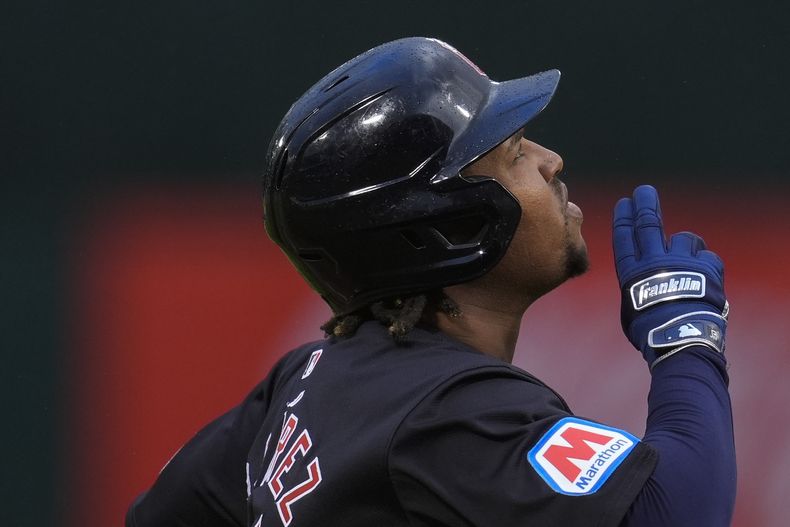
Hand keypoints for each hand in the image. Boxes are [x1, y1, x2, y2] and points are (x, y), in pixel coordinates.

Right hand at [612, 185, 727, 367]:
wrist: (681, 337)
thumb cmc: (650, 332)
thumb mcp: (631, 312)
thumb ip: (638, 291)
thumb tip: (645, 289)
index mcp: (632, 274)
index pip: (625, 239)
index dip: (624, 220)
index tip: (624, 203)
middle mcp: (655, 262)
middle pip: (649, 225)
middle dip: (645, 205)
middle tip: (644, 191)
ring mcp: (681, 262)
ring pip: (685, 238)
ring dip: (685, 245)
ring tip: (687, 259)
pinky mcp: (706, 268)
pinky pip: (708, 257)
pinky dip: (706, 264)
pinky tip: (706, 277)